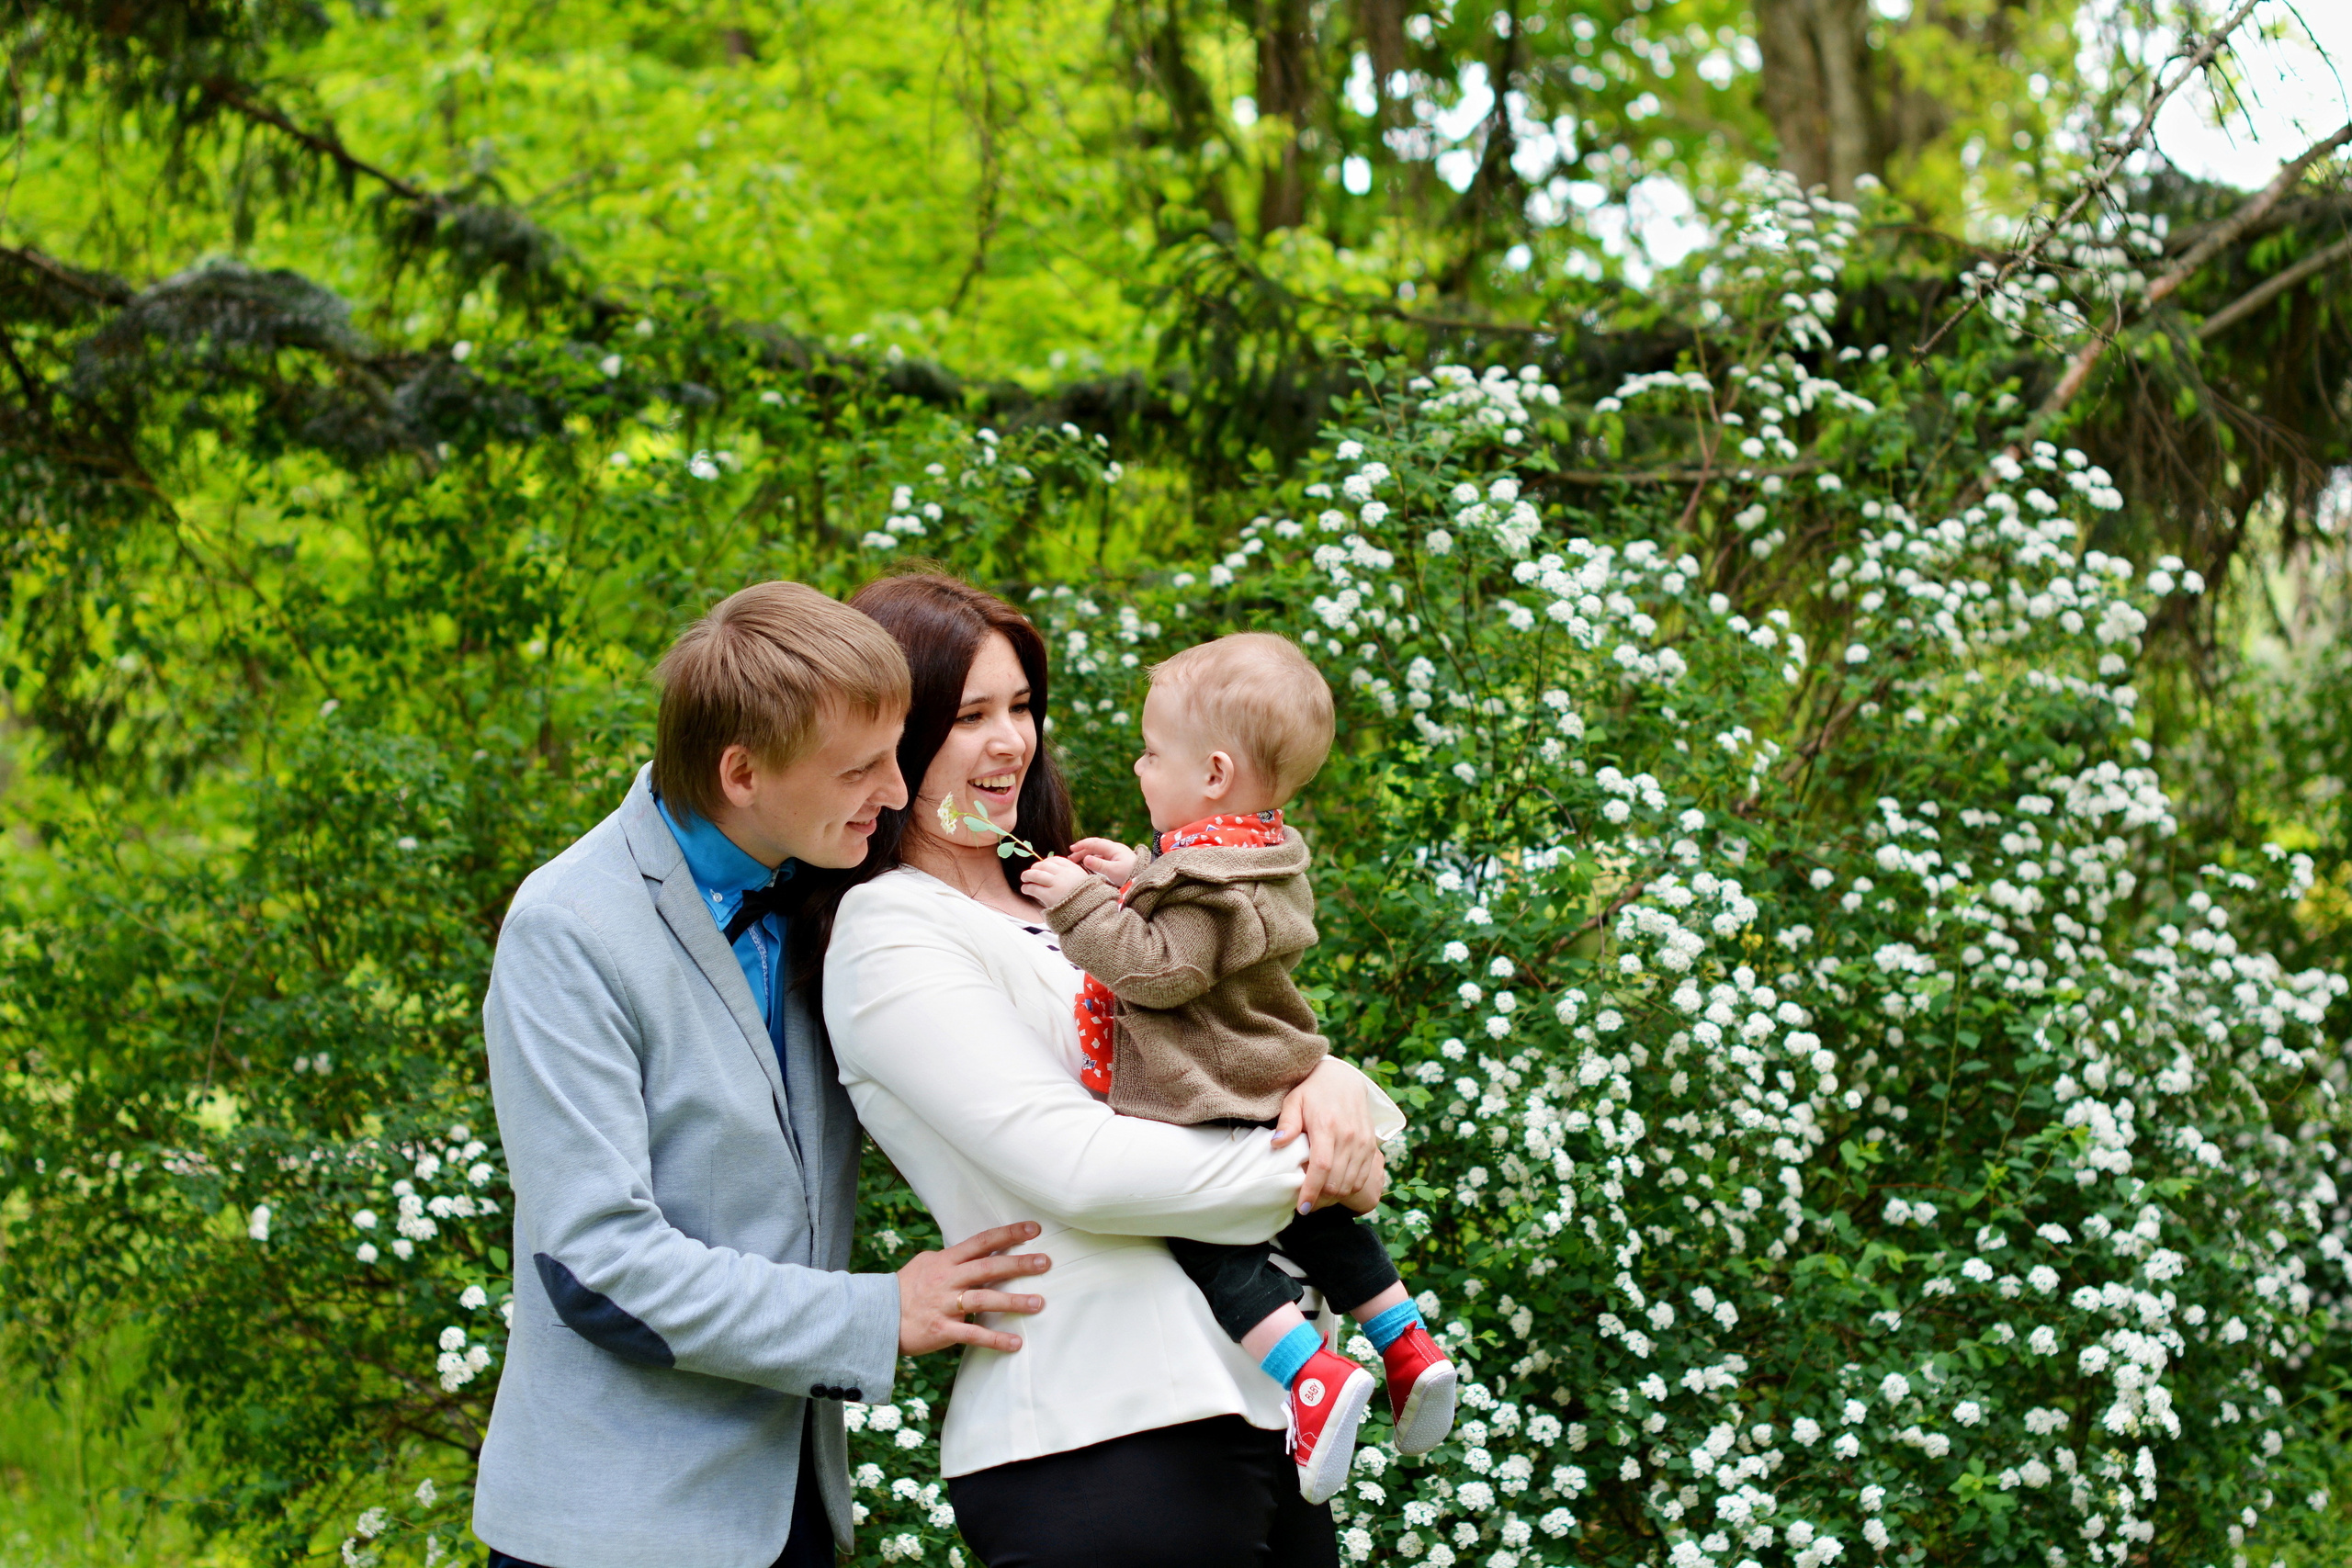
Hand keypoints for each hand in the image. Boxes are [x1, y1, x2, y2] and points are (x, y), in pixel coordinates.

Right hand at [896, 1221, 1050, 1355]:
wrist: (876, 1317)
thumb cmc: (905, 1289)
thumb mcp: (925, 1264)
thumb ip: (952, 1258)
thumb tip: (976, 1250)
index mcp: (946, 1261)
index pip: (981, 1242)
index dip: (1008, 1234)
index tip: (1034, 1229)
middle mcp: (948, 1279)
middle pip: (988, 1267)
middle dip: (1019, 1264)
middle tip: (1046, 1262)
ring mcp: (945, 1305)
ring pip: (984, 1299)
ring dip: (1013, 1301)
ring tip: (1039, 1303)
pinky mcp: (942, 1330)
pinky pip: (973, 1334)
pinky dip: (995, 1340)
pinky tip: (1015, 1343)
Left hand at [1018, 854, 1094, 906]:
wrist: (1089, 913)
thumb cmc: (1086, 900)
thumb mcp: (1084, 882)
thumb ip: (1072, 875)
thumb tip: (1057, 870)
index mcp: (1073, 869)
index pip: (1056, 860)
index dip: (1046, 861)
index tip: (1042, 865)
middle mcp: (1064, 874)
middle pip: (1044, 865)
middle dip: (1035, 867)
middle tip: (1031, 872)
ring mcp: (1056, 884)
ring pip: (1036, 874)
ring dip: (1027, 875)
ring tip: (1024, 878)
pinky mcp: (1049, 896)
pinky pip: (1034, 888)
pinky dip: (1027, 888)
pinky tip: (1025, 889)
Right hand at [1070, 836, 1137, 882]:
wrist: (1144, 879)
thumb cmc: (1130, 875)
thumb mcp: (1113, 871)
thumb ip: (1099, 865)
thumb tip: (1085, 858)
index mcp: (1114, 848)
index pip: (1095, 843)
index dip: (1082, 845)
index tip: (1072, 849)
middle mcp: (1115, 848)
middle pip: (1096, 845)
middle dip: (1083, 849)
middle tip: (1071, 855)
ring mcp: (1117, 853)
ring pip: (1099, 851)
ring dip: (1087, 853)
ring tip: (1076, 859)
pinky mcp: (1118, 859)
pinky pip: (1103, 855)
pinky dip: (1094, 857)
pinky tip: (1088, 862)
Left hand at [1272, 1058, 1385, 1213]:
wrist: (1344, 1078)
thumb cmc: (1313, 1091)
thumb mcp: (1294, 1100)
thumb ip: (1287, 1123)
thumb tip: (1276, 1144)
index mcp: (1327, 1126)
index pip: (1321, 1167)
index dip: (1311, 1191)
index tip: (1301, 1208)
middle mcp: (1349, 1136)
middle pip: (1336, 1181)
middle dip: (1319, 1200)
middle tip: (1305, 1204)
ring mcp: (1363, 1142)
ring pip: (1350, 1184)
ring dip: (1333, 1197)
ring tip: (1317, 1198)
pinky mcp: (1371, 1146)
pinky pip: (1362, 1178)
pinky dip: (1348, 1189)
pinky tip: (1333, 1188)